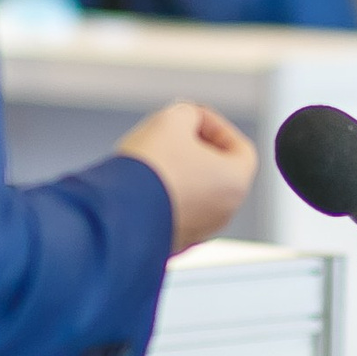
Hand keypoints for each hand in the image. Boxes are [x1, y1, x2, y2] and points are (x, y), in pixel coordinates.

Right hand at [116, 102, 256, 253]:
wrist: (116, 211)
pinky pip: (174, 210)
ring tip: (154, 156)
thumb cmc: (150, 169)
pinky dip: (164, 193)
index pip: (239, 147)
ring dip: (179, 171)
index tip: (193, 116)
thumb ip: (188, 114)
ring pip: (195, 192)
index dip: (216, 125)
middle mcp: (223, 212)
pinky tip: (144, 180)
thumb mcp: (172, 119)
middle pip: (217, 170)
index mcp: (235, 182)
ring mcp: (199, 231)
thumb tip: (187, 120)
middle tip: (173, 132)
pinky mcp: (172, 241)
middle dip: (196, 147)